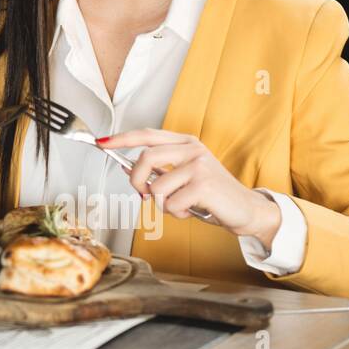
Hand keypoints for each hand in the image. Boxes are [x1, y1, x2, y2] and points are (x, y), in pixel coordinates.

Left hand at [98, 128, 281, 245]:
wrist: (245, 210)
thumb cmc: (211, 195)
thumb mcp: (184, 177)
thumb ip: (161, 171)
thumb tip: (130, 171)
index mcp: (185, 143)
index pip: (147, 135)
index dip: (122, 139)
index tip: (102, 143)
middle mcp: (192, 149)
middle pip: (145, 157)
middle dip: (136, 180)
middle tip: (142, 193)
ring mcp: (199, 165)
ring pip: (156, 187)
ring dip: (162, 204)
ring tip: (180, 205)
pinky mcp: (204, 185)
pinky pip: (171, 203)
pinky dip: (176, 213)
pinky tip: (191, 210)